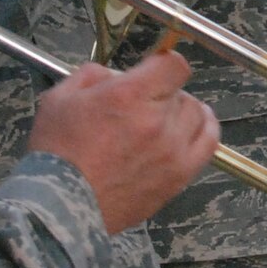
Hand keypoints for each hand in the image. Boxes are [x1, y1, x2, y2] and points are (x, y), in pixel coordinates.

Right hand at [27, 51, 219, 233]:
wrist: (63, 205)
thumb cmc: (57, 154)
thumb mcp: (60, 98)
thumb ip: (92, 75)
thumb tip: (114, 74)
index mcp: (128, 96)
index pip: (173, 65)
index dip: (164, 62)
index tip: (154, 68)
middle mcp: (156, 121)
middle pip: (182, 92)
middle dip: (164, 92)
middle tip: (144, 102)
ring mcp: (172, 151)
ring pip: (197, 115)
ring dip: (182, 111)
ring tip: (164, 117)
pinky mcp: (178, 176)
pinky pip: (209, 144)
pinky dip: (205, 130)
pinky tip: (195, 126)